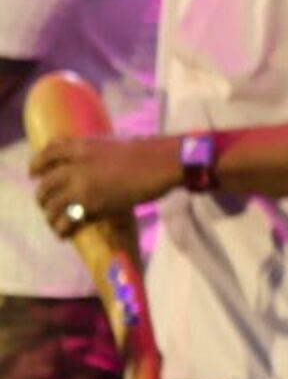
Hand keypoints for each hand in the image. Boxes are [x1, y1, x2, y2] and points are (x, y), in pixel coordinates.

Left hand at [31, 134, 178, 236]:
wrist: (164, 163)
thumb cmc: (148, 153)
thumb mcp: (115, 145)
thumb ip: (96, 154)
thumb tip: (91, 166)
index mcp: (83, 147)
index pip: (48, 153)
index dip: (37, 165)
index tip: (33, 174)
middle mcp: (76, 166)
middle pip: (45, 184)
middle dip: (43, 198)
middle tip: (48, 206)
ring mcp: (82, 186)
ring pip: (52, 206)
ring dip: (51, 217)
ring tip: (57, 225)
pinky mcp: (91, 204)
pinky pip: (66, 221)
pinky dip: (62, 229)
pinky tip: (65, 234)